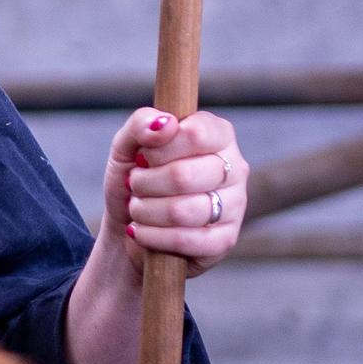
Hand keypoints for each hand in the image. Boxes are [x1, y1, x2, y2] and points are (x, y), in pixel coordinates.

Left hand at [101, 108, 247, 277]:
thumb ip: (141, 124)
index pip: (195, 134)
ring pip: (182, 211)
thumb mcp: (127, 145)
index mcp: (218, 135)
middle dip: (144, 183)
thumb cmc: (135, 178)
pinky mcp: (225, 240)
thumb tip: (165, 123)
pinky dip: (150, 236)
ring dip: (144, 211)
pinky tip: (141, 230)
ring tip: (137, 208)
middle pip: (183, 175)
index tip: (142, 157)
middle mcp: (235, 167)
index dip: (158, 149)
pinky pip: (184, 240)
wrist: (127, 226)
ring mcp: (235, 205)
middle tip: (135, 185)